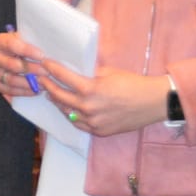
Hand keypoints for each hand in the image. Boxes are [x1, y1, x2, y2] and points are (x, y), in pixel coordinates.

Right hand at [0, 30, 44, 100]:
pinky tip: (35, 90)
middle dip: (31, 69)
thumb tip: (46, 48)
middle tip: (46, 71)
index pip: (11, 45)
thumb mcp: (27, 39)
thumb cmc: (24, 46)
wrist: (16, 55)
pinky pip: (9, 90)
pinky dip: (24, 91)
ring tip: (43, 83)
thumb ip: (32, 42)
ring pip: (10, 79)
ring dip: (28, 83)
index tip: (41, 56)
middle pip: (11, 64)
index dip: (27, 50)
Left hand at [31, 58, 169, 137]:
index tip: (45, 63)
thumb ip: (89, 73)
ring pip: (66, 112)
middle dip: (48, 86)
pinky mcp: (99, 131)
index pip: (63, 77)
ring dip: (57, 102)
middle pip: (59, 96)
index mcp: (90, 89)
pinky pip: (78, 124)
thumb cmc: (132, 83)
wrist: (153, 102)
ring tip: (51, 94)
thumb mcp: (108, 72)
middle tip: (42, 79)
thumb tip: (74, 69)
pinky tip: (67, 109)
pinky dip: (71, 115)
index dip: (52, 69)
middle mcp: (88, 107)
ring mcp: (93, 122)